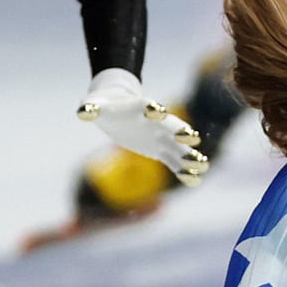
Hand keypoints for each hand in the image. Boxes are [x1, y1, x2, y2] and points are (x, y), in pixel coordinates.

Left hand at [77, 69, 208, 185]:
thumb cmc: (105, 105)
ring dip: (189, 155)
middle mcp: (155, 122)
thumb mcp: (95, 105)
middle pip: (170, 126)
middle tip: (192, 138)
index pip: (147, 106)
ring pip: (177, 146)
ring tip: (203, 165)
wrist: (117, 108)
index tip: (158, 112)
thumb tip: (83, 111)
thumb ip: (90, 108)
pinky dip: (183, 170)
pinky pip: (173, 161)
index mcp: (139, 108)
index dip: (152, 108)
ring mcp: (160, 136)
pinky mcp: (160, 150)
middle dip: (181, 132)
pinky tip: (194, 180)